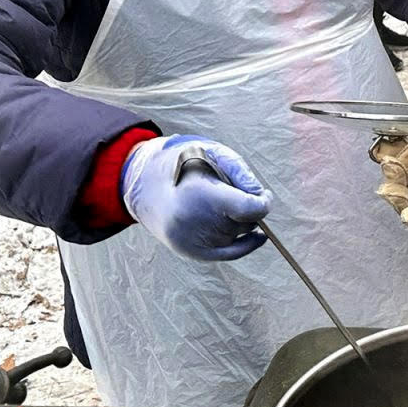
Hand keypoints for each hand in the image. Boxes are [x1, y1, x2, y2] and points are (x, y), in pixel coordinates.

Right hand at [120, 136, 269, 260]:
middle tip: (231, 192)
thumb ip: (239, 171)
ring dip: (239, 221)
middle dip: (247, 208)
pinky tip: (257, 236)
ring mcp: (192, 241)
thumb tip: (261, 196)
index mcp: (201, 195)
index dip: (263, 202)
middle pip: (243, 222)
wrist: (142, 185)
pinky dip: (245, 244)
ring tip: (217, 203)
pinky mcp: (190, 252)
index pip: (249, 209)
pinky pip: (228, 254)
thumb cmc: (182, 164)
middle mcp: (196, 223)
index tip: (265, 195)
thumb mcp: (209, 153)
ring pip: (236, 235)